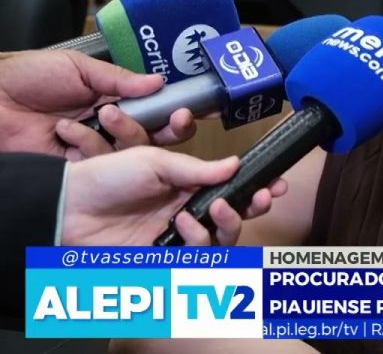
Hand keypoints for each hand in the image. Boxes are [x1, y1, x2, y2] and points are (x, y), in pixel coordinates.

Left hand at [0, 50, 197, 158]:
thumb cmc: (26, 77)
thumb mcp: (78, 68)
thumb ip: (120, 78)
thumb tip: (158, 82)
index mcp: (113, 99)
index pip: (156, 107)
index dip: (177, 109)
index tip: (198, 107)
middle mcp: (109, 126)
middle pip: (155, 135)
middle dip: (171, 128)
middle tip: (177, 119)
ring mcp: (95, 148)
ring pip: (132, 152)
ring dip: (125, 133)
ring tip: (99, 114)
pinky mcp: (77, 167)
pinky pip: (100, 165)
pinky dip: (91, 150)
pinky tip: (70, 134)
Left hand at [62, 147, 287, 245]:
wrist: (69, 207)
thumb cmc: (106, 177)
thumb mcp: (155, 161)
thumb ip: (198, 169)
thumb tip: (236, 165)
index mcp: (185, 184)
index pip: (230, 187)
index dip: (255, 186)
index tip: (276, 183)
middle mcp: (186, 210)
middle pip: (234, 215)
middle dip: (253, 207)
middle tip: (262, 197)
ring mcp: (177, 235)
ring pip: (222, 239)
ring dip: (228, 224)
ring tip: (213, 209)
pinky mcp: (165, 257)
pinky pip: (198, 256)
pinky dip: (199, 240)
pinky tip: (183, 225)